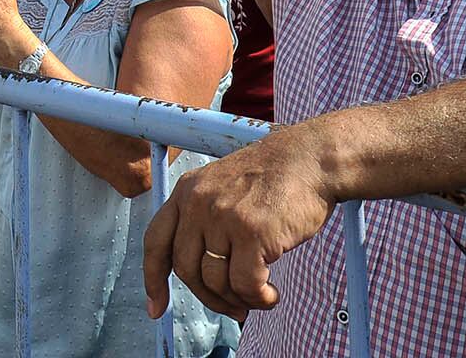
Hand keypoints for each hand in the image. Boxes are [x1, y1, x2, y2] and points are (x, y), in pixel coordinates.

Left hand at [141, 132, 334, 322]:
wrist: (311, 158)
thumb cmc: (275, 178)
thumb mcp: (224, 186)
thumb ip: (205, 219)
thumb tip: (204, 276)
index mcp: (187, 191)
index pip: (156, 241)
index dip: (154, 279)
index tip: (157, 308)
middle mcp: (198, 202)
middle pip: (186, 270)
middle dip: (209, 298)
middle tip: (234, 308)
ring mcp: (223, 217)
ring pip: (216, 282)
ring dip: (239, 301)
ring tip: (260, 298)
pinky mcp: (251, 232)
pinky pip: (246, 284)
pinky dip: (259, 299)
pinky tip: (271, 294)